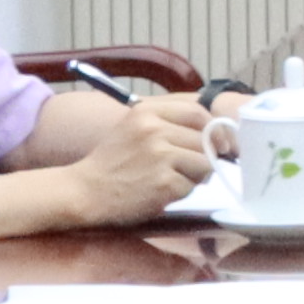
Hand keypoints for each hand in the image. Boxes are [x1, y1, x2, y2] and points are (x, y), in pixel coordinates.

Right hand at [54, 88, 217, 225]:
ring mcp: (159, 155)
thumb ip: (168, 122)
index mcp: (147, 110)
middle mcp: (154, 128)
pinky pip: (191, 186)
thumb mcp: (134, 127)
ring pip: (204, 163)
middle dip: (205, 156)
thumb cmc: (113, 162)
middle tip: (189, 169)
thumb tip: (213, 129)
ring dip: (195, 176)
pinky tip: (161, 192)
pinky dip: (181, 192)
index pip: (197, 111)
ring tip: (173, 179)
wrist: (86, 191)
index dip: (212, 129)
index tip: (217, 143)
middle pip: (205, 139)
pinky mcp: (164, 181)